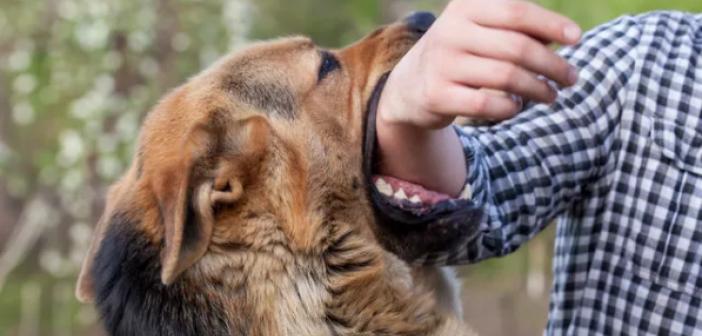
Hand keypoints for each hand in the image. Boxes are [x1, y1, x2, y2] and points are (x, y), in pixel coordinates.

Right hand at [375, 0, 580, 195]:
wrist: (409, 86)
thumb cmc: (461, 53)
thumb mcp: (481, 30)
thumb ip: (518, 29)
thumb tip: (566, 37)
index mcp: (465, 7)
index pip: (516, 11)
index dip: (551, 25)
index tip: (577, 39)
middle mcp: (450, 32)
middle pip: (517, 48)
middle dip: (552, 65)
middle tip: (571, 78)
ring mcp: (442, 64)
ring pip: (506, 77)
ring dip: (538, 89)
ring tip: (551, 95)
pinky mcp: (437, 95)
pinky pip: (487, 104)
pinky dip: (510, 107)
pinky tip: (517, 106)